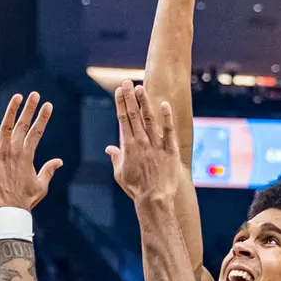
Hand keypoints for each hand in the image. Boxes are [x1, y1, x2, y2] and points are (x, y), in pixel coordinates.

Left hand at [0, 92, 62, 212]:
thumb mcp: (40, 186)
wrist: (8, 213)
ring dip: (12, 110)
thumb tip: (59, 161)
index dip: (43, 118)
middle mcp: (15, 152)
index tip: (48, 105)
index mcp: (28, 156)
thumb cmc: (24, 202)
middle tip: (35, 94)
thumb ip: (48, 171)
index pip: (37, 132)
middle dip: (30, 109)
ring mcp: (1, 155)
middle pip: (24, 125)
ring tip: (18, 97)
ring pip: (5, 127)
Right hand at [106, 82, 179, 202]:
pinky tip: (164, 104)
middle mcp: (141, 142)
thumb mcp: (120, 173)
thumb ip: (116, 157)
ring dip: (144, 102)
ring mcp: (156, 145)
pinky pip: (169, 131)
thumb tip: (109, 148)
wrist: (154, 199)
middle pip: (134, 115)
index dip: (121, 103)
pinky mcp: (170, 150)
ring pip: (149, 119)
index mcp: (128, 146)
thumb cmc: (136, 188)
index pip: (123, 119)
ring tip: (140, 88)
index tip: (118, 91)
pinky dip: (166, 117)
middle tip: (126, 82)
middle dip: (129, 97)